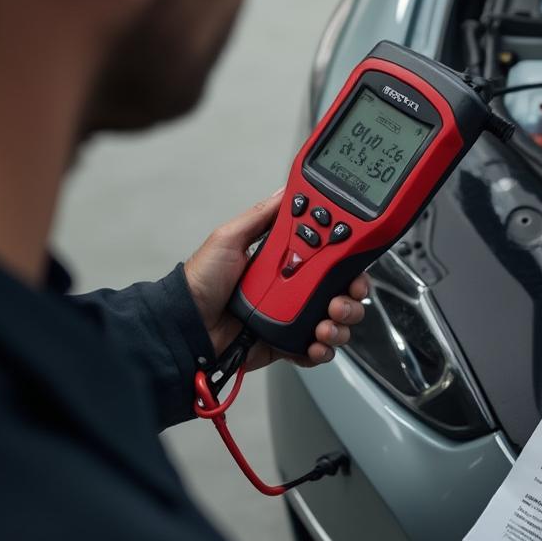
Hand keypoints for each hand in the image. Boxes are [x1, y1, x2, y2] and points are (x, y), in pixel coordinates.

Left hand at [184, 189, 367, 368]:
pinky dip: (323, 349)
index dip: (348, 259)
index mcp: (286, 261)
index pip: (330, 256)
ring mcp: (294, 317)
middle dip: (353, 295)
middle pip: (343, 290)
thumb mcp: (229, 237)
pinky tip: (314, 344)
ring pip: (337, 321)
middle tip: (343, 296)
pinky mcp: (288, 343)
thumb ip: (261, 215)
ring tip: (324, 325)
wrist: (186, 325)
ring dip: (341, 323)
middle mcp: (295, 288)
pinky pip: (318, 349)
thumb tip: (286, 190)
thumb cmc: (201, 281)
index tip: (354, 260)